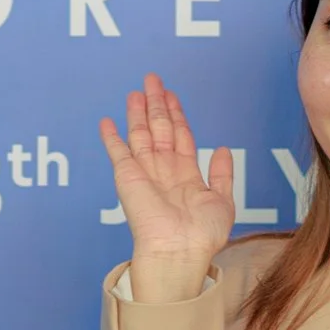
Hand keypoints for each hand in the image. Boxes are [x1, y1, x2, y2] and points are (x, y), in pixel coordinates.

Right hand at [97, 75, 236, 304]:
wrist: (178, 250)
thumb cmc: (201, 234)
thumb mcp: (222, 201)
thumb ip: (221, 174)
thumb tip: (222, 149)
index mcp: (186, 176)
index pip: (180, 137)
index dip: (176, 115)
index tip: (172, 95)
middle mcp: (164, 172)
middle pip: (159, 129)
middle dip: (157, 104)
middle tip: (153, 79)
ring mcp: (144, 173)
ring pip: (140, 134)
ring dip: (138, 112)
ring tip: (137, 90)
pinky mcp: (127, 177)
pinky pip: (117, 151)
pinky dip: (111, 136)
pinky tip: (106, 121)